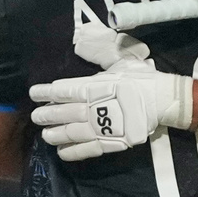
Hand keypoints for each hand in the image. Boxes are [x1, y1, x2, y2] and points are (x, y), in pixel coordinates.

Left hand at [30, 23, 192, 161]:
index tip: (34, 93)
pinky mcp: (111, 142)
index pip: (63, 90)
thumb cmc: (141, 79)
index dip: (46, 92)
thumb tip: (80, 44)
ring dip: (56, 134)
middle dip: (47, 115)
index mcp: (95, 86)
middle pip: (64, 112)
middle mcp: (94, 107)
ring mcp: (102, 127)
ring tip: (45, 135)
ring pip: (72, 132)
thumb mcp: (120, 59)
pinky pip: (87, 149)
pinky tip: (62, 152)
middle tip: (36, 117)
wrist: (163, 100)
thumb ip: (99, 54)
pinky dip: (73, 151)